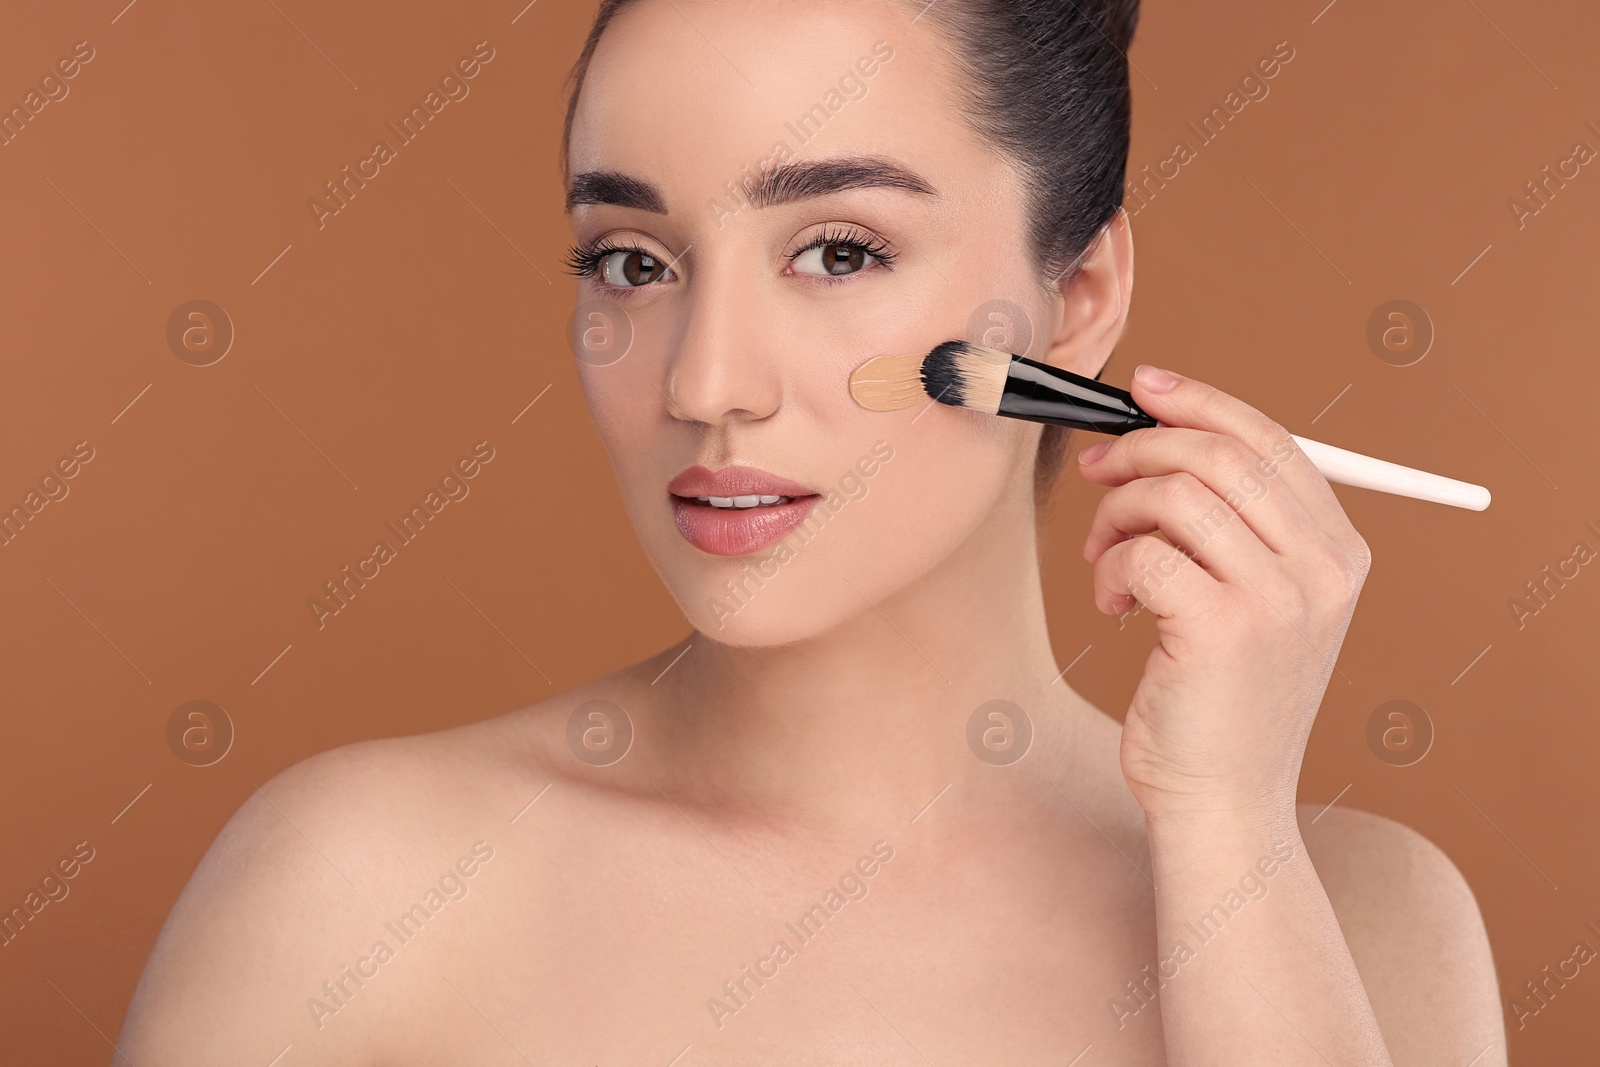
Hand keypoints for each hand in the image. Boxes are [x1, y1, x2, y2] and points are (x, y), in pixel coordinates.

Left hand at [1075, 364, 1371, 819]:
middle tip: (1097, 471)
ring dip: (1118, 515)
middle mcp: (1323, 569)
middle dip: (1143, 449)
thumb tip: (1160, 430)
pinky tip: (1114, 608)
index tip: (1144, 387)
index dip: (1201, 403)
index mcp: (1340, 552)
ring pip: (1175, 496)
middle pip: (1221, 455)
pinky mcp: (1223, 628)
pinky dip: (1110, 569)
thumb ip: (1234, 523)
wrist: (1223, 799)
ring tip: (1103, 557)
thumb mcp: (1254, 601)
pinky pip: (1143, 554)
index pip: (1272, 440)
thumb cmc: (1220, 697)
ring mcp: (1279, 599)